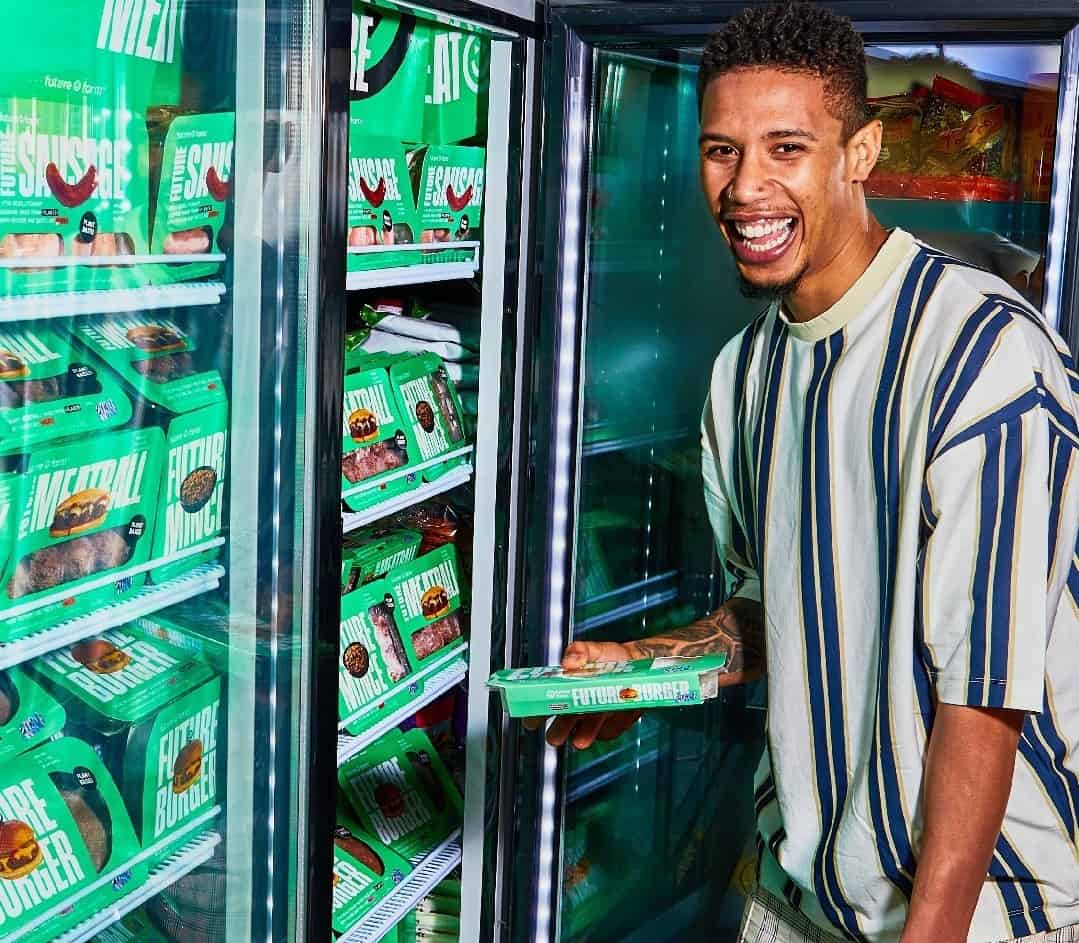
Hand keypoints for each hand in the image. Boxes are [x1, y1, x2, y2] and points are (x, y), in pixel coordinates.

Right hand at [521, 640, 643, 748]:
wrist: (642, 669)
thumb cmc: (614, 658)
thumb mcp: (595, 650)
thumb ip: (580, 651)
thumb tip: (568, 662)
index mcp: (565, 688)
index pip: (543, 702)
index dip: (534, 711)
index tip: (531, 718)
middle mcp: (575, 705)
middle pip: (558, 726)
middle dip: (557, 731)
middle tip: (555, 735)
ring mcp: (592, 718)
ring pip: (580, 734)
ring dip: (580, 736)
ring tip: (580, 739)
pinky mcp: (610, 727)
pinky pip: (605, 734)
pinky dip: (607, 730)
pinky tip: (609, 721)